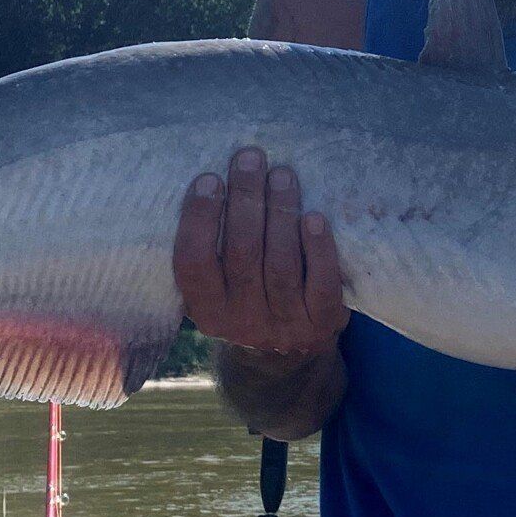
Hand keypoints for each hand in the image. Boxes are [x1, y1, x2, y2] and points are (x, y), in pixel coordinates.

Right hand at [172, 148, 349, 357]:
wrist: (289, 358)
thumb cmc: (249, 300)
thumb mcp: (219, 290)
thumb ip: (211, 250)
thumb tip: (209, 180)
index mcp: (206, 310)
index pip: (193, 263)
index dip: (200, 219)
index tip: (210, 178)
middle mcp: (241, 321)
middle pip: (241, 255)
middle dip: (246, 200)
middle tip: (251, 158)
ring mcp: (283, 325)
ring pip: (280, 264)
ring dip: (281, 213)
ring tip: (282, 174)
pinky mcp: (321, 323)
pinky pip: (322, 284)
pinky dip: (319, 249)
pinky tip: (315, 217)